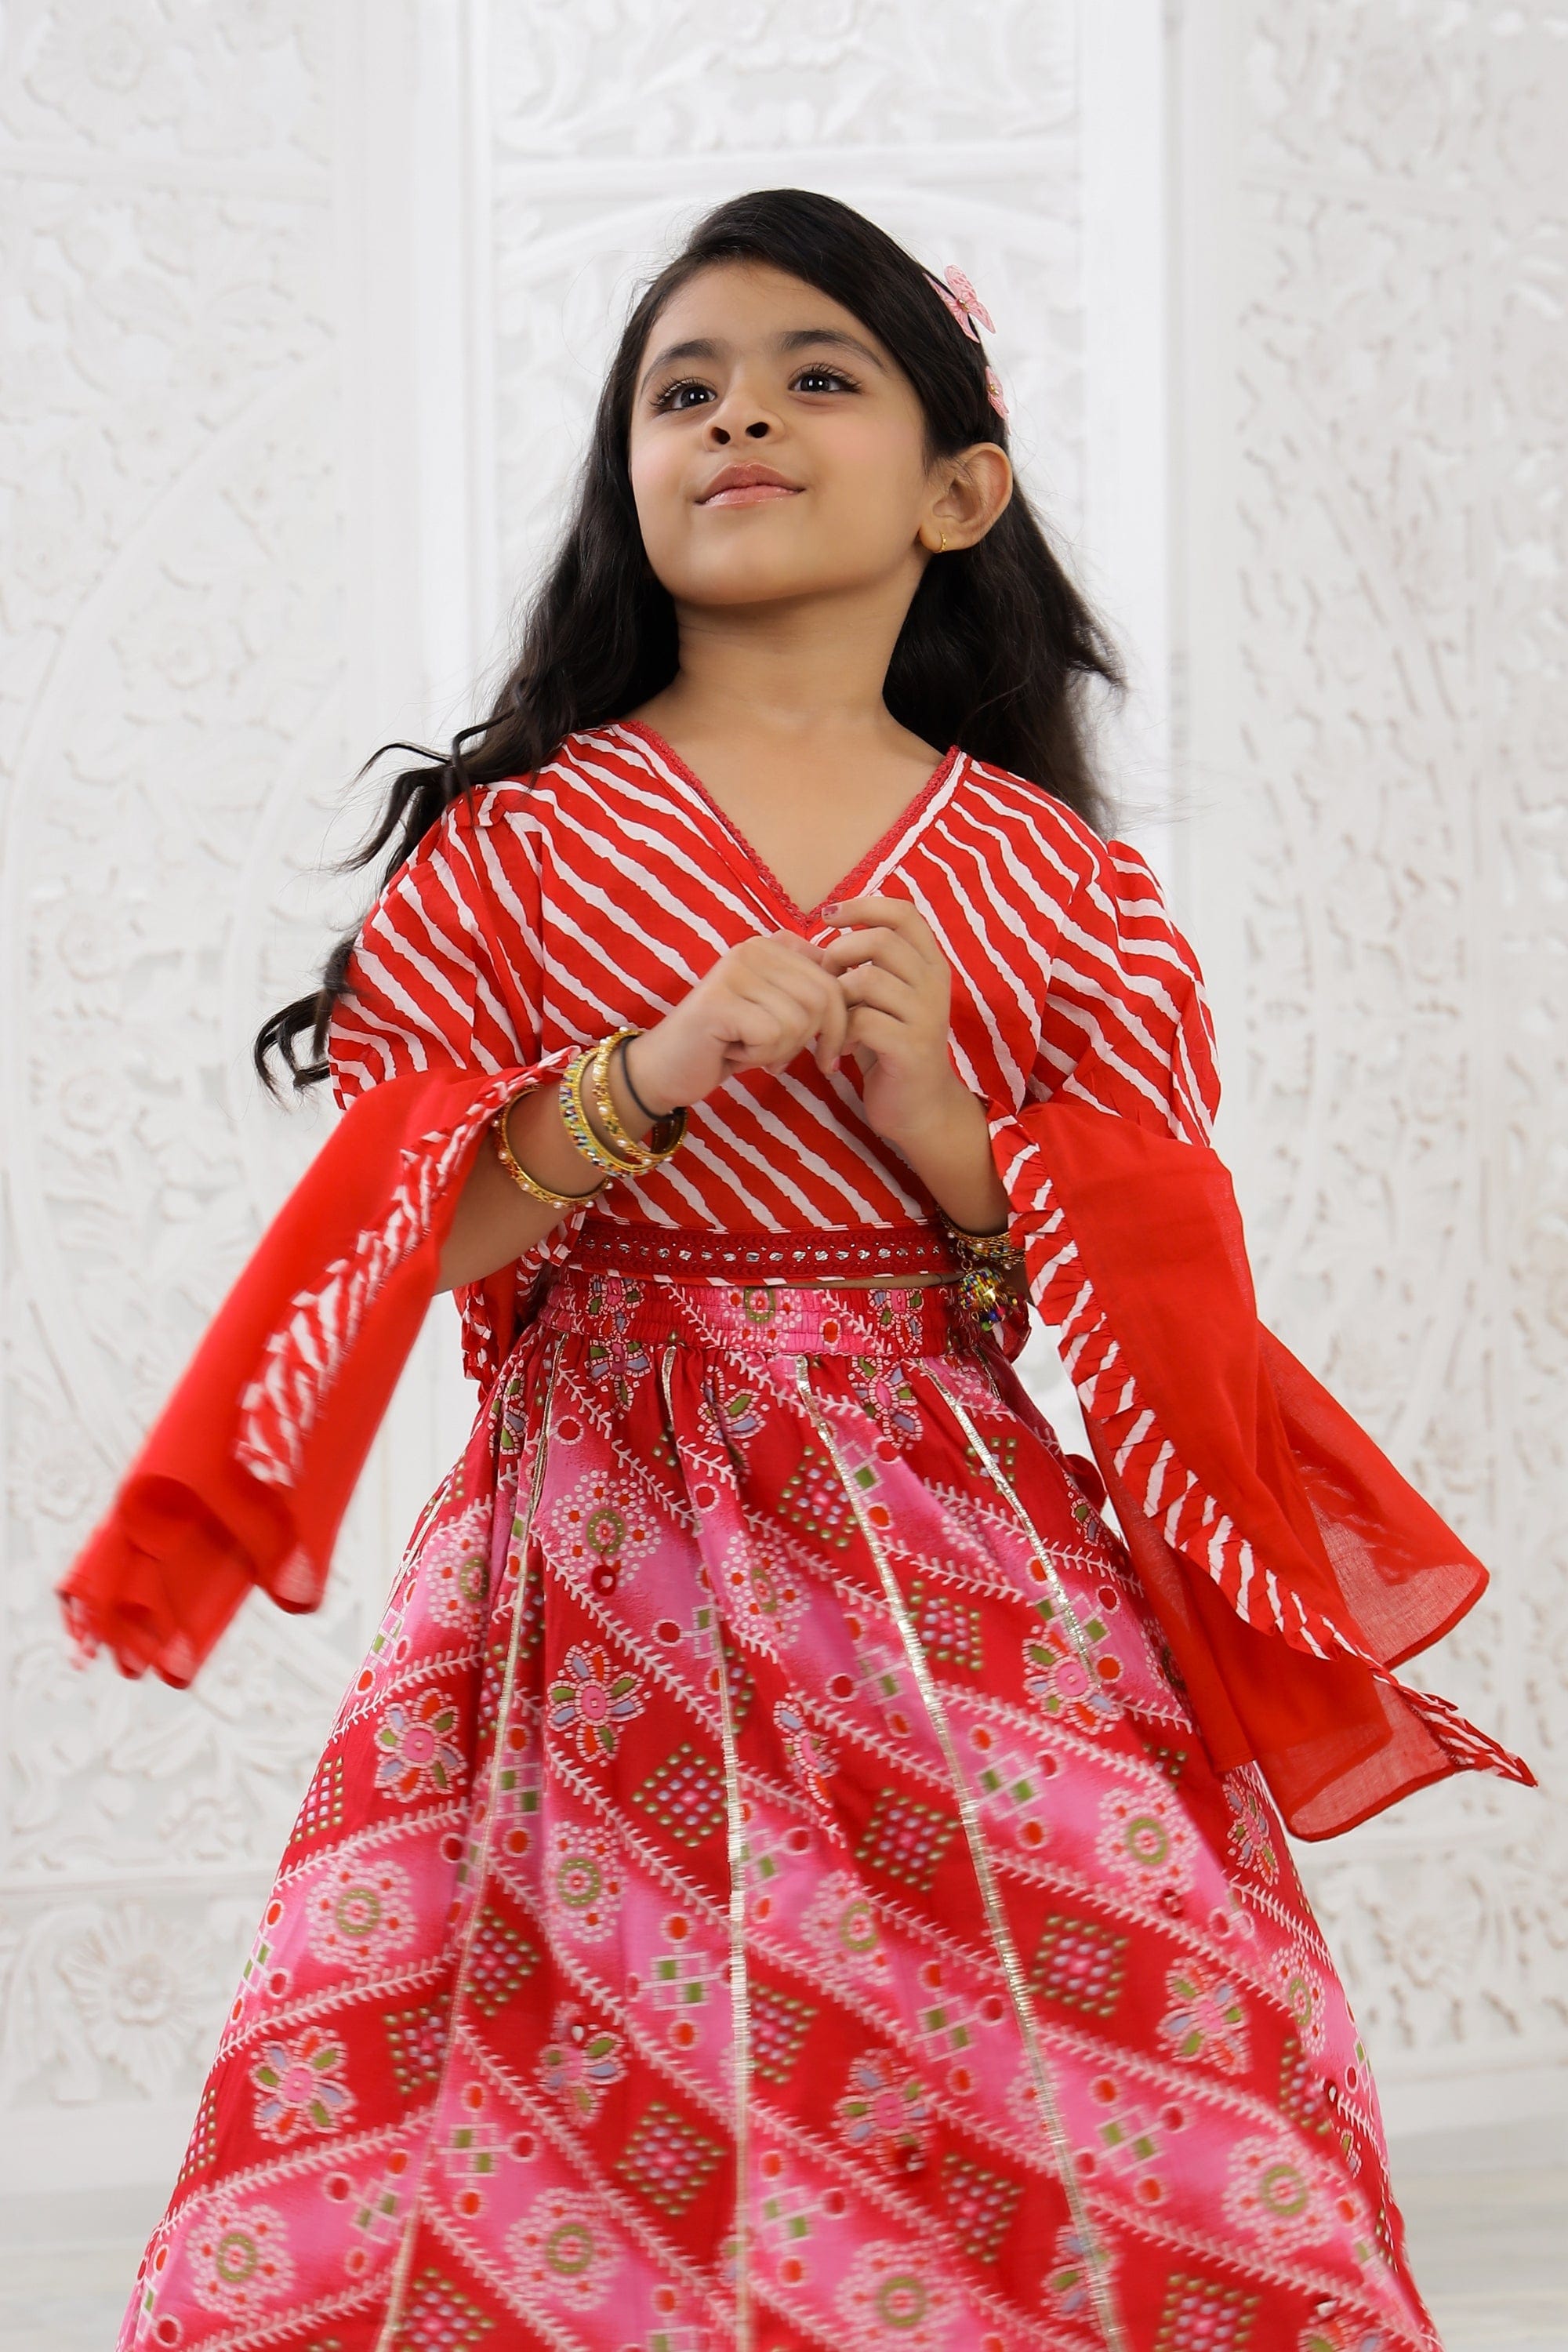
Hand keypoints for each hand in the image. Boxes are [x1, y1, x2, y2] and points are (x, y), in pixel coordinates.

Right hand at [628, 930, 848, 1112]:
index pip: (834, 977)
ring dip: (781, 1050)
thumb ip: (812, 996)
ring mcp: (734, 972)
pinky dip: (759, 1057)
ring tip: (749, 1049)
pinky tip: (733, 1053)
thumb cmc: (728, 1044)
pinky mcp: (719, 1002)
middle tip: (781, 1058)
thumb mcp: (777, 1014)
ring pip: (800, 1020)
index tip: (826, 1051)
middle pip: (823, 997)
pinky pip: (772, 1036)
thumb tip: (859, 995)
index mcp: (771, 946)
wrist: (664, 1069)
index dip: (840, 1021)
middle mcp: (752, 949)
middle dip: (812, 1039)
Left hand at [818, 893, 968, 1144]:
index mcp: (931, 965)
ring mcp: (926, 1016)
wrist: (920, 1108)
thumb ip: (861, 965)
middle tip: (825, 978)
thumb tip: (813, 931)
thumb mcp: (880, 998)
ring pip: (868, 979)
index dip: (863, 906)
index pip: (904, 913)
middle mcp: (935, 984)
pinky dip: (840, 1031)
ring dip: (837, 995)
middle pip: (881, 941)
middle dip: (840, 953)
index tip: (828, 915)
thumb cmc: (889, 1047)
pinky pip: (863, 1020)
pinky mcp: (911, 1047)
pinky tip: (839, 1047)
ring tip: (831, 1018)